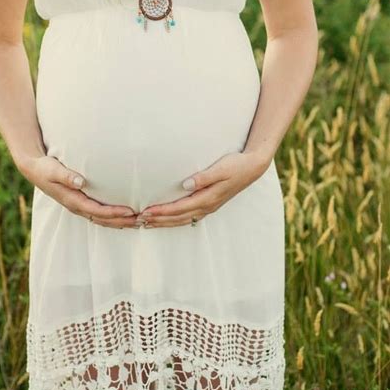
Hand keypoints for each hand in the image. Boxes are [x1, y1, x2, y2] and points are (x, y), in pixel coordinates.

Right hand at [18, 155, 139, 228]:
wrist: (34, 169)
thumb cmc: (45, 167)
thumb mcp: (53, 169)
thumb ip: (66, 176)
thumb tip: (80, 182)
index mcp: (72, 200)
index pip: (97, 211)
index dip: (114, 213)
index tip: (130, 212)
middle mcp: (76, 207)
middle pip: (103, 219)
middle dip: (122, 221)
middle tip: (142, 220)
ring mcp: (78, 206)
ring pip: (102, 219)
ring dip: (120, 222)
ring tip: (138, 222)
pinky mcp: (80, 203)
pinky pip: (99, 214)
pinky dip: (113, 217)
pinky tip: (124, 217)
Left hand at [138, 150, 269, 227]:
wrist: (252, 168)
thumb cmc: (235, 165)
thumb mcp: (221, 168)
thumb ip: (204, 177)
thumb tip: (186, 184)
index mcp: (208, 198)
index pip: (179, 208)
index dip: (161, 212)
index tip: (145, 212)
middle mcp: (207, 206)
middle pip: (177, 218)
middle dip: (157, 220)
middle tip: (138, 221)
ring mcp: (208, 207)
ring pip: (181, 219)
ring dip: (164, 222)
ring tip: (146, 223)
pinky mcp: (209, 204)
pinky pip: (187, 216)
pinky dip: (174, 219)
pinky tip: (165, 220)